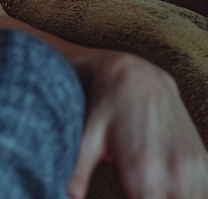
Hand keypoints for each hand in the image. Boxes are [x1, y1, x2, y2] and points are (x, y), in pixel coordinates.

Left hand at [69, 52, 207, 198]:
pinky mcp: (204, 162)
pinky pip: (204, 193)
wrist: (137, 74)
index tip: (126, 194)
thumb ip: (77, 170)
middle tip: (135, 191)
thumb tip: (68, 195)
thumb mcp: (88, 136)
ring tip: (149, 191)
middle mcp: (175, 172)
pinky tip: (168, 190)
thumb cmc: (107, 107)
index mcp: (144, 172)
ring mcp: (194, 168)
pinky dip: (190, 196)